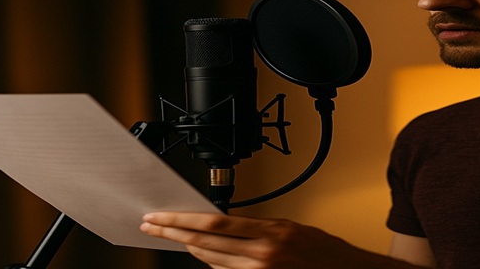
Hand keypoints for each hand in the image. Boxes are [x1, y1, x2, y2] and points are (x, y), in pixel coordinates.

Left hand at [140, 212, 424, 268]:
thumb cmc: (328, 255)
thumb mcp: (294, 229)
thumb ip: (259, 228)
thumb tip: (224, 225)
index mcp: (273, 232)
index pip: (214, 223)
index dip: (181, 220)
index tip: (160, 216)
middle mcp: (264, 256)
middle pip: (205, 244)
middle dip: (173, 235)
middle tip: (151, 227)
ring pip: (212, 263)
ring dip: (192, 251)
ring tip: (175, 239)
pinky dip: (214, 266)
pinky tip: (206, 258)